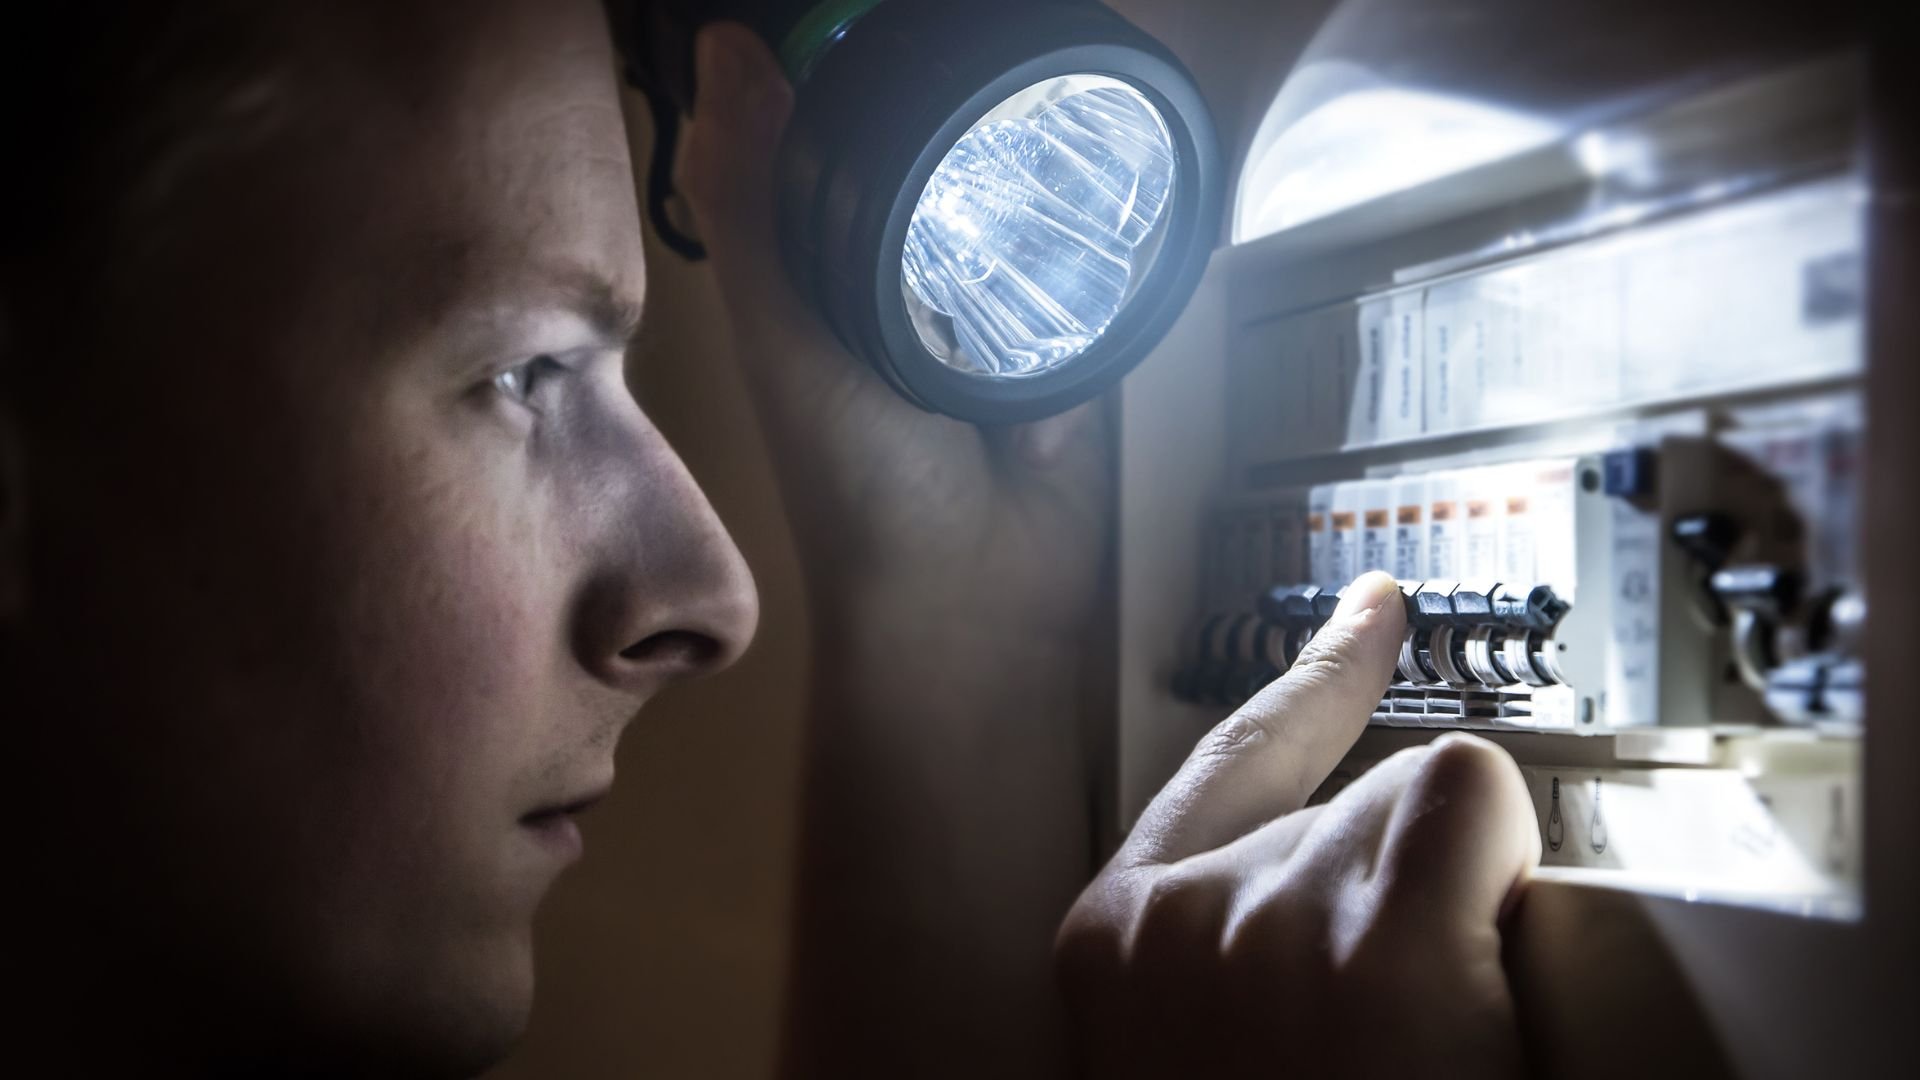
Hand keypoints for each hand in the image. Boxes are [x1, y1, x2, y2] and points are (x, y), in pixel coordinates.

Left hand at [675, 23, 1109, 638]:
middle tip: (999, 39)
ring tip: (1062, 79)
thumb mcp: (787, 337)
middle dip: (969, 103)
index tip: (897, 10)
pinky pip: (1097, 260)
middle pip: (945, 155)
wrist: (980, 597)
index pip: (842, 133)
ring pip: (1026, 198)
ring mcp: (1004, 308)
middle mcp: (914, 277)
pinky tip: (1118, 171)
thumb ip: (756, 206)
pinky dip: (1105, 230)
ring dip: (1043, 162)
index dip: (861, 64)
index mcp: (829, 267)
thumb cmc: (858, 483)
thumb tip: (726, 46)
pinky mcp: (1080, 340)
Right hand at [1056, 572, 1540, 1076]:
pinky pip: (1477, 804)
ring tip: (1434, 1056)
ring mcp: (1274, 923)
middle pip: (1353, 806)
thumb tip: (1356, 903)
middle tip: (1407, 1038)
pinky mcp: (1382, 946)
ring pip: (1425, 813)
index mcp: (1116, 943)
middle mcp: (1177, 920)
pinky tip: (1481, 1002)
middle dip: (1411, 903)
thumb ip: (1244, 947)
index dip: (1318, 687)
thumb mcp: (1204, 1040)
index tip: (1374, 609)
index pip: (1229, 765)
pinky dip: (1508, 884)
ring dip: (1464, 926)